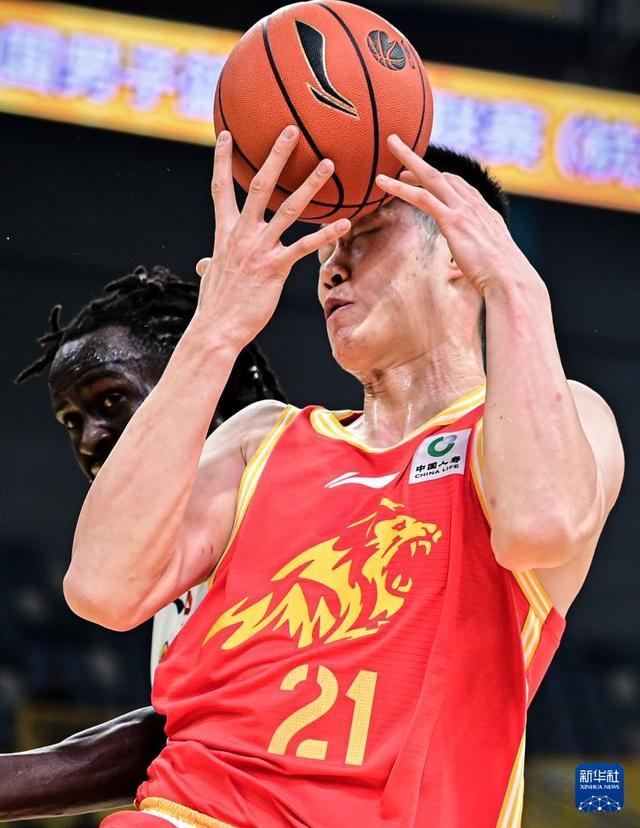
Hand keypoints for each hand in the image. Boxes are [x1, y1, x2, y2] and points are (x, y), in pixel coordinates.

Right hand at [194, 126, 350, 347]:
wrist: (217, 328)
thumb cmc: (215, 305)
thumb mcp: (211, 277)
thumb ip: (211, 263)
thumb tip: (205, 264)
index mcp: (225, 233)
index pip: (221, 188)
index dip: (224, 160)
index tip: (227, 135)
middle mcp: (242, 234)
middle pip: (260, 186)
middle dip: (276, 156)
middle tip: (291, 130)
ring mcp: (259, 249)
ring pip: (288, 209)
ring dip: (310, 185)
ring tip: (328, 165)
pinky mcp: (275, 268)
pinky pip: (304, 246)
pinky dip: (325, 234)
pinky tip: (343, 223)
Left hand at [375, 135, 535, 294]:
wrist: (512, 282)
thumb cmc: (503, 282)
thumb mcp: (489, 266)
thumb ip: (473, 261)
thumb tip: (462, 273)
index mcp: (486, 215)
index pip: (460, 187)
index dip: (440, 179)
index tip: (422, 175)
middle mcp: (476, 206)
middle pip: (444, 175)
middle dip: (420, 160)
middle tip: (399, 146)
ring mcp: (465, 211)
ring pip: (431, 177)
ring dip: (408, 160)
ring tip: (390, 145)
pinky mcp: (454, 221)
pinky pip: (423, 198)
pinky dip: (400, 188)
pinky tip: (382, 183)